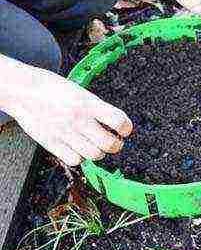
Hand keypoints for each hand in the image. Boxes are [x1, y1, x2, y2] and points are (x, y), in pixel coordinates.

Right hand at [3, 64, 131, 165]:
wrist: (24, 90)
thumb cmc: (54, 89)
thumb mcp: (82, 93)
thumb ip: (99, 109)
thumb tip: (116, 125)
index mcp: (90, 104)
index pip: (119, 121)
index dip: (126, 128)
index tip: (124, 130)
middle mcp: (80, 120)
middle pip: (110, 144)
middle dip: (116, 144)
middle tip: (114, 141)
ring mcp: (66, 133)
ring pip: (95, 155)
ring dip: (99, 152)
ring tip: (96, 146)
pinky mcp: (52, 143)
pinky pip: (75, 160)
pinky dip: (79, 157)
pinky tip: (78, 149)